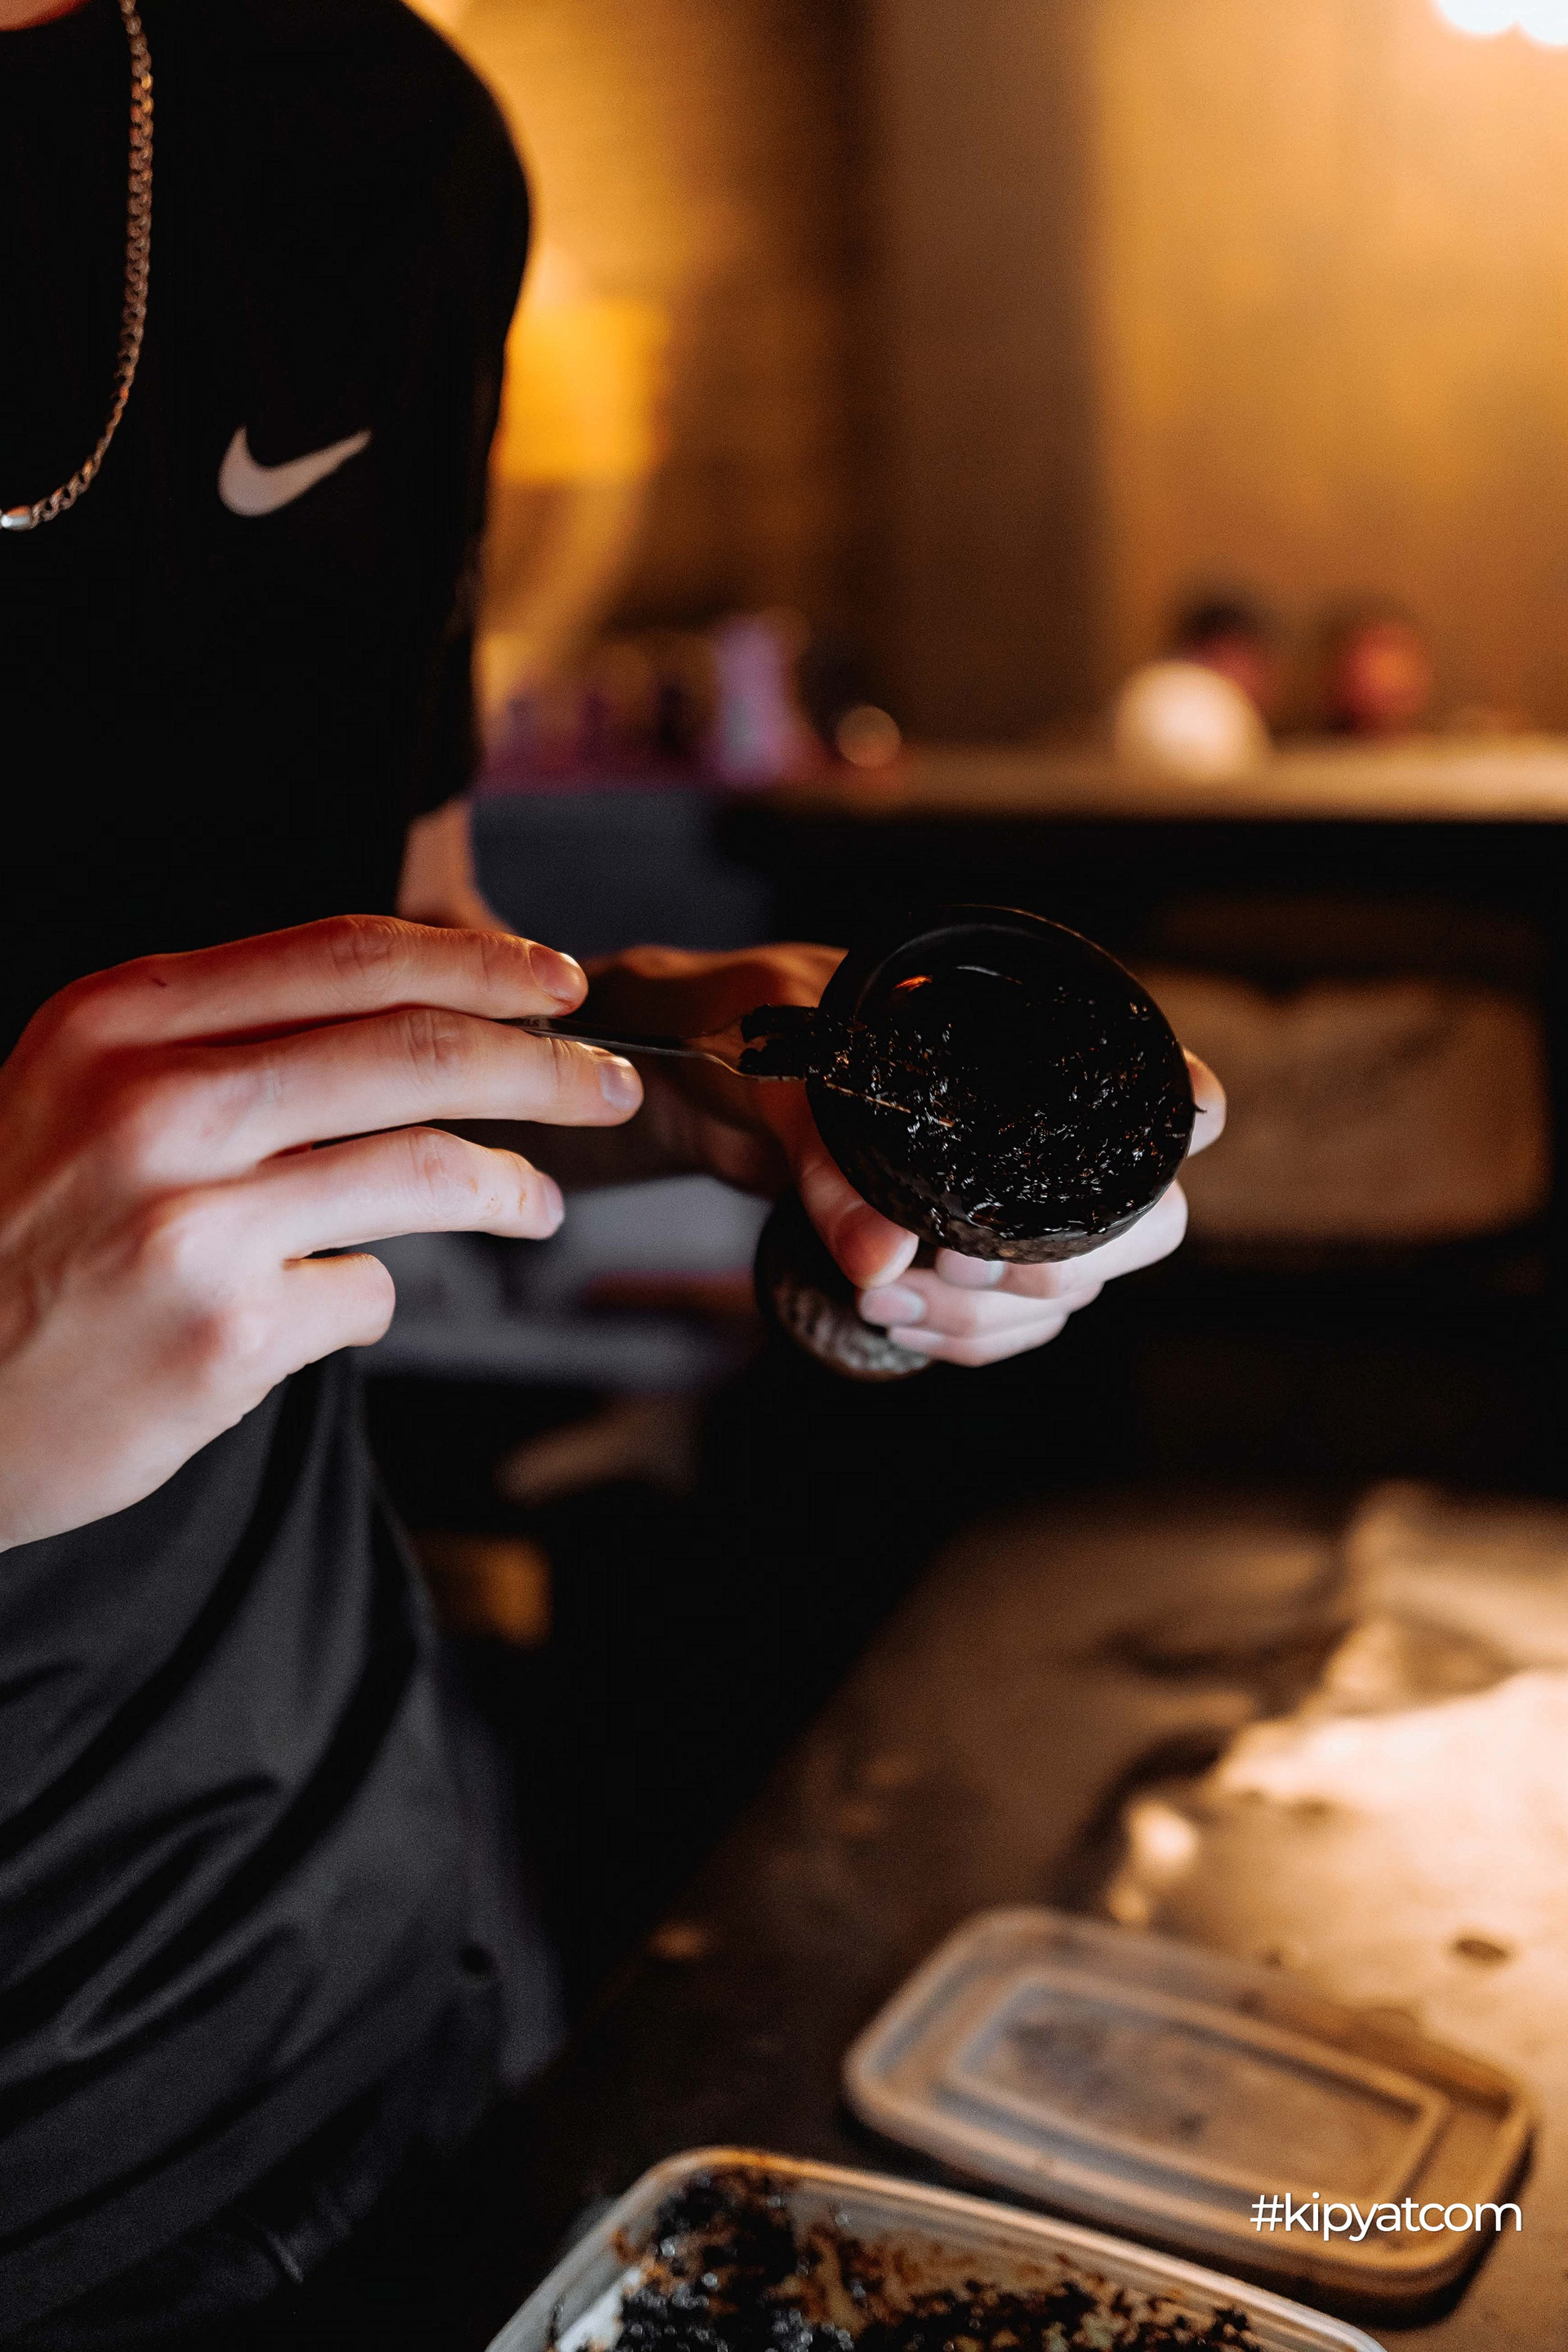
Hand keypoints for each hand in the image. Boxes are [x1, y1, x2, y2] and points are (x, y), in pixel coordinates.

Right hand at [0, 917, 642, 1548]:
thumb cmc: (10, 1234)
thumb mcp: (72, 1092)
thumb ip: (213, 1045)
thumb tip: (409, 1019)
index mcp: (118, 1023)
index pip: (345, 956)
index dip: (478, 964)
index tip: (558, 983)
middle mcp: (154, 1108)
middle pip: (414, 1054)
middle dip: (544, 1066)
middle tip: (612, 1084)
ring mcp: (190, 1227)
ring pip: (422, 1172)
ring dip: (510, 1186)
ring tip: (538, 1203)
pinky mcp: (222, 1340)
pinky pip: (362, 1295)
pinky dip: (366, 1296)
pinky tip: (332, 1303)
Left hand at [576, 947, 1224, 1363]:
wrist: (694, 1070)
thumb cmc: (748, 1024)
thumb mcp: (783, 1071)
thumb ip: (832, 1160)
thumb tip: (883, 1260)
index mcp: (1018, 1040)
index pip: (1151, 1081)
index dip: (1183, 1118)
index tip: (1176, 1144)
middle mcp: (1037, 1127)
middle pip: (1146, 1219)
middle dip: (1065, 1263)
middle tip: (959, 1263)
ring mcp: (1012, 1203)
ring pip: (1073, 1291)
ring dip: (990, 1317)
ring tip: (886, 1300)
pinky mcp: (965, 1259)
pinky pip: (1011, 1328)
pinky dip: (963, 1342)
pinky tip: (894, 1321)